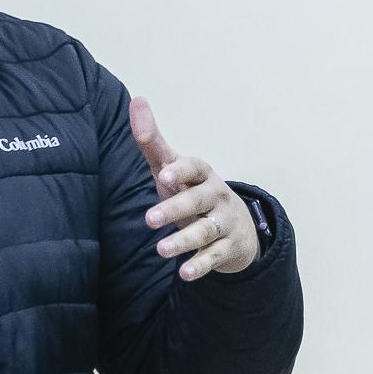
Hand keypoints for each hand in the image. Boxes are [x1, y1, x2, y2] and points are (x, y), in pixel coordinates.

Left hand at [132, 97, 259, 279]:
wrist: (236, 226)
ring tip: (162, 250)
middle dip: (176, 208)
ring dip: (185, 240)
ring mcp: (224, 223)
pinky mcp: (228, 248)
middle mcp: (216, 196)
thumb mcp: (172, 167)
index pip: (194, 168)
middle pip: (199, 200)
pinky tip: (184, 273)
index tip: (164, 176)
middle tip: (149, 219)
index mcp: (202, 174)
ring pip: (207, 230)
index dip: (181, 171)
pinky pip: (214, 257)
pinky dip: (200, 265)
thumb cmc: (193, 192)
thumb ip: (151, 140)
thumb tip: (136, 100)